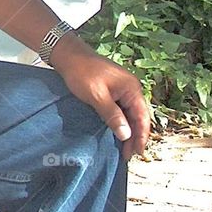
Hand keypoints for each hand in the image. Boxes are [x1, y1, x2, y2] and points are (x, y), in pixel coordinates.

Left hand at [49, 34, 151, 159]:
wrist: (69, 56)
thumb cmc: (82, 73)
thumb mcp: (97, 96)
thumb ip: (112, 115)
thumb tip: (126, 135)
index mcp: (132, 88)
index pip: (142, 117)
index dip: (141, 136)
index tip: (137, 153)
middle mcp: (131, 89)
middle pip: (138, 117)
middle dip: (135, 136)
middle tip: (128, 155)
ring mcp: (122, 89)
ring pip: (130, 115)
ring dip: (128, 131)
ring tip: (123, 149)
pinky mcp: (113, 91)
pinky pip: (121, 110)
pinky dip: (121, 123)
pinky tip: (116, 133)